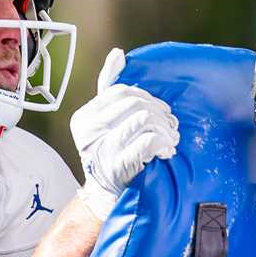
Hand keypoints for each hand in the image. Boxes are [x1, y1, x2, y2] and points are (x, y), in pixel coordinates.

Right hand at [70, 48, 178, 219]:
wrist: (107, 201)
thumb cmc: (113, 158)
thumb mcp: (106, 124)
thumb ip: (109, 89)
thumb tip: (117, 55)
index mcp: (84, 118)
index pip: (121, 92)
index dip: (147, 99)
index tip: (159, 112)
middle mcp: (88, 133)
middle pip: (136, 104)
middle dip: (160, 115)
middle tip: (171, 128)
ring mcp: (102, 150)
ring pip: (144, 120)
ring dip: (165, 130)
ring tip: (170, 141)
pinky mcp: (118, 167)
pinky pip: (149, 142)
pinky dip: (163, 144)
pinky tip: (166, 152)